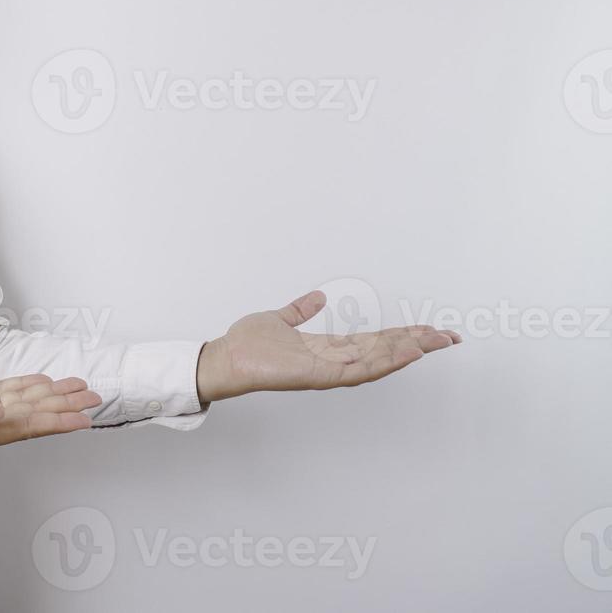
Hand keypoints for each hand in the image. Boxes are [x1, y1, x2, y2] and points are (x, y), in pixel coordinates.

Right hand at [0, 373, 102, 465]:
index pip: (24, 426)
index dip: (56, 421)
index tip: (85, 418)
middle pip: (30, 416)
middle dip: (63, 407)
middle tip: (95, 397)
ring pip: (19, 405)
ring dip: (48, 396)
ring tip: (76, 388)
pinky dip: (21, 388)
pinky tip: (37, 383)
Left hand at [195, 290, 462, 403]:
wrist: (225, 358)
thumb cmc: (248, 344)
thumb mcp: (280, 319)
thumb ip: (300, 310)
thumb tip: (319, 297)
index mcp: (328, 348)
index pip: (373, 341)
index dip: (401, 335)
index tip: (428, 329)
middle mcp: (333, 361)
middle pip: (383, 351)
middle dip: (416, 344)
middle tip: (449, 337)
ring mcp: (328, 370)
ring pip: (377, 361)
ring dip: (407, 352)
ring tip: (435, 342)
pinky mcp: (318, 375)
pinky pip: (357, 370)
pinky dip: (382, 362)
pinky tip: (404, 353)